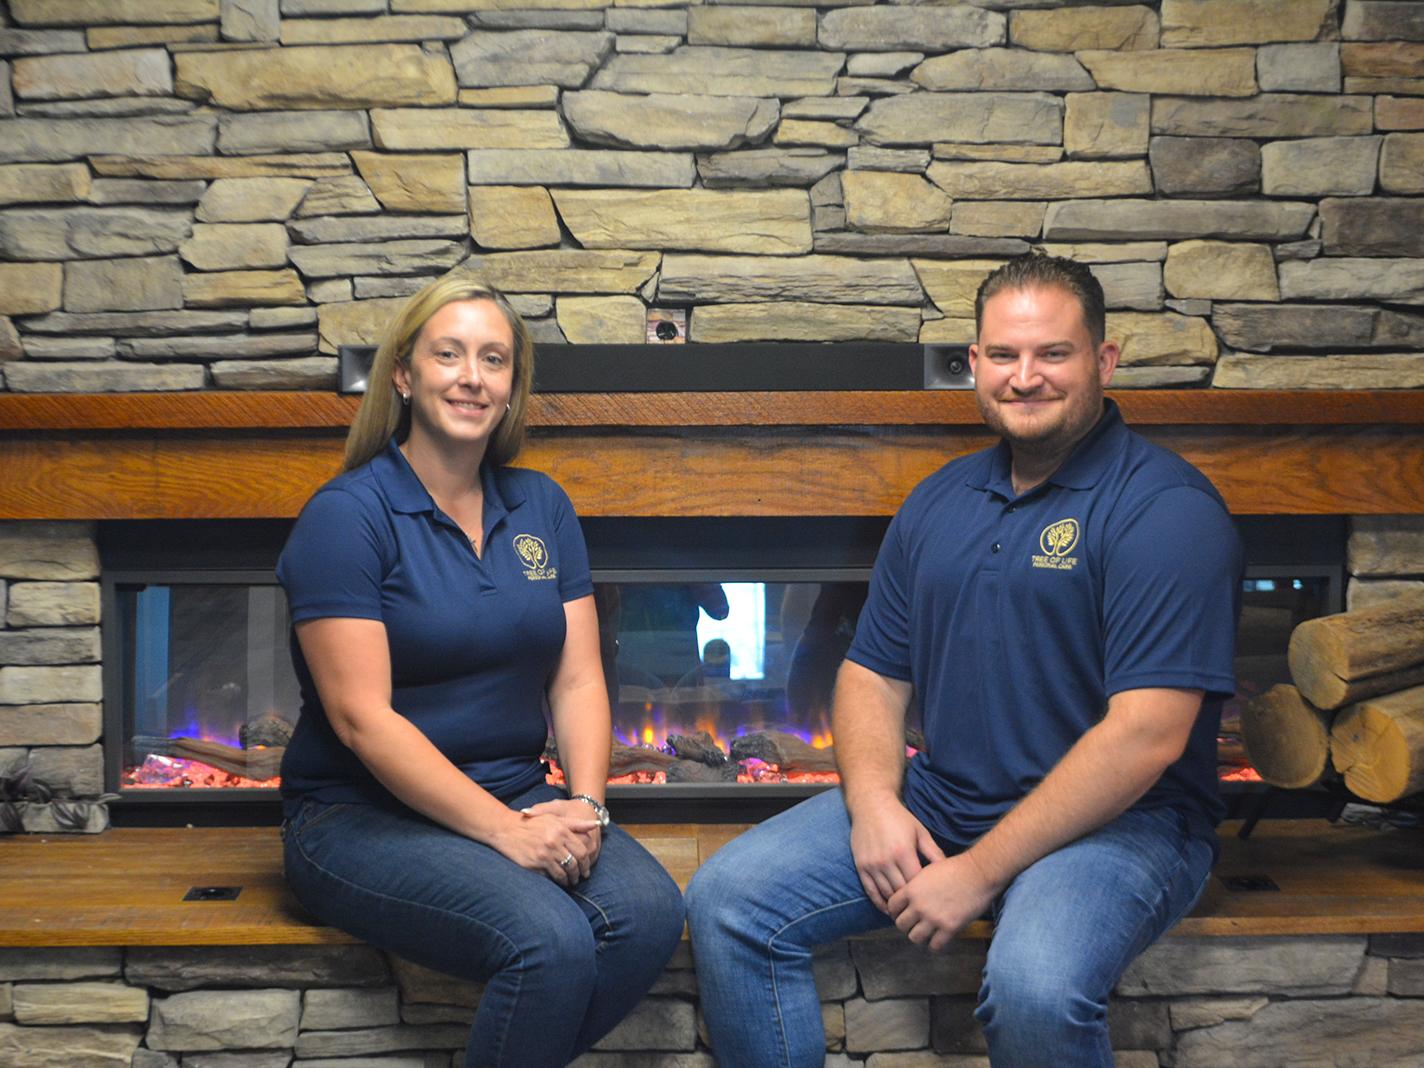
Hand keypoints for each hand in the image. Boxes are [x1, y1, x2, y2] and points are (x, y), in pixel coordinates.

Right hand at [490, 807, 599, 886]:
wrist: (507, 829)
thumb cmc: (533, 823)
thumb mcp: (555, 818)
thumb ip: (577, 824)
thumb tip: (596, 824)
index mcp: (561, 831)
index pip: (581, 852)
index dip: (586, 863)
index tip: (586, 869)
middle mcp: (553, 843)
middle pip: (574, 864)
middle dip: (578, 874)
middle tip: (579, 878)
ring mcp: (543, 855)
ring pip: (563, 873)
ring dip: (568, 880)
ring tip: (568, 881)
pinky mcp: (533, 865)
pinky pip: (549, 877)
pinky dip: (554, 880)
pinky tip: (556, 881)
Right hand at [848, 797, 944, 913]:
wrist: (871, 805)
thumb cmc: (899, 818)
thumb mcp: (920, 832)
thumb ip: (934, 852)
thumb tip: (949, 870)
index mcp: (903, 852)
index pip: (916, 884)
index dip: (925, 893)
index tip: (932, 898)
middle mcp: (886, 861)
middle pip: (902, 892)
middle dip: (912, 902)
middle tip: (922, 909)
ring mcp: (872, 865)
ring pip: (886, 894)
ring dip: (897, 905)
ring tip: (908, 911)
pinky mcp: (861, 866)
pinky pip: (870, 891)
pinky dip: (880, 903)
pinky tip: (888, 908)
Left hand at [887, 851, 1001, 952]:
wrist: (978, 873)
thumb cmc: (955, 868)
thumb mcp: (927, 870)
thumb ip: (915, 885)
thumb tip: (908, 896)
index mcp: (911, 889)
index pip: (891, 907)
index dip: (896, 911)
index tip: (903, 913)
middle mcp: (919, 905)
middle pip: (901, 925)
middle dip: (906, 925)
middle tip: (915, 923)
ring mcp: (933, 918)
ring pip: (914, 938)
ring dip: (919, 936)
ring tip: (926, 932)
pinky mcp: (949, 928)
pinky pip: (934, 946)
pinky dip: (935, 944)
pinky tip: (940, 938)